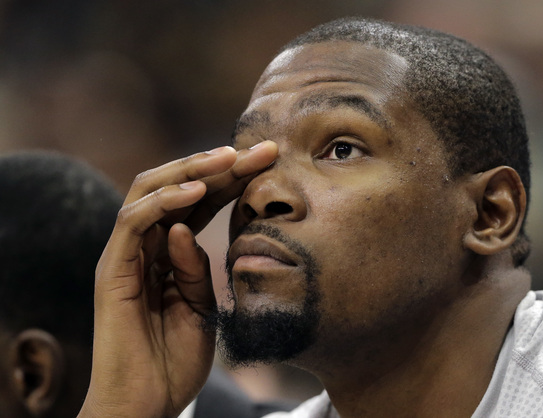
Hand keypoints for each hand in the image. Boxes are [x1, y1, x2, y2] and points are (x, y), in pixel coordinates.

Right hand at [78, 141, 277, 416]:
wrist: (147, 405)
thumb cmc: (173, 361)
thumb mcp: (201, 308)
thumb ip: (197, 269)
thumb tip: (189, 233)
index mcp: (168, 253)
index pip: (200, 201)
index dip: (234, 178)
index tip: (272, 162)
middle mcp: (145, 246)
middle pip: (178, 186)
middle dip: (220, 164)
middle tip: (263, 150)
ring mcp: (126, 255)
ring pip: (149, 190)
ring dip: (191, 169)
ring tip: (230, 159)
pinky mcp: (112, 270)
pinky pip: (133, 221)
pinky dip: (164, 201)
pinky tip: (196, 191)